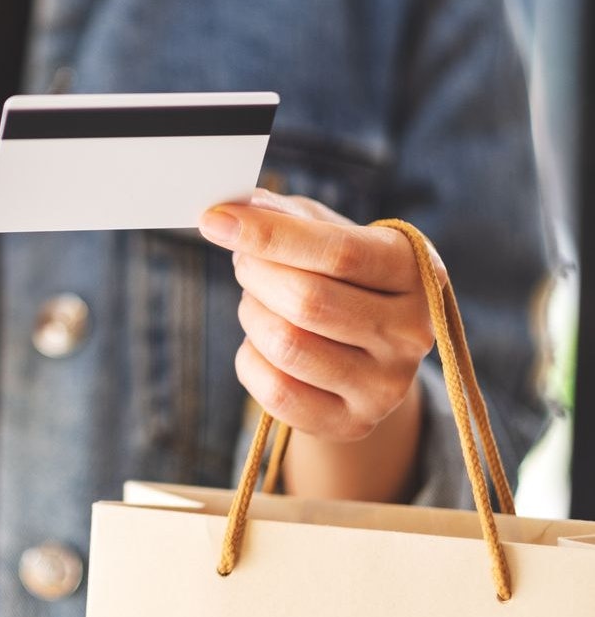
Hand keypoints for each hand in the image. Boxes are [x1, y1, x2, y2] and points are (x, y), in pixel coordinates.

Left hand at [198, 189, 442, 442]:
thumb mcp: (327, 232)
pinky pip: (275, 391)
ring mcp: (387, 385)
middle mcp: (413, 332)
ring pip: (287, 345)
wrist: (366, 350)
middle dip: (256, 274)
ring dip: (252, 314)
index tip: (214, 220)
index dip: (269, 235)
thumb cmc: (341, 275)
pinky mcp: (353, 423)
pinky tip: (261, 343)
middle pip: (309, 301)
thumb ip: (285, 215)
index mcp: (416, 270)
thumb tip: (235, 206)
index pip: (340, 252)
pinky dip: (250, 358)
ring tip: (258, 300)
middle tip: (242, 261)